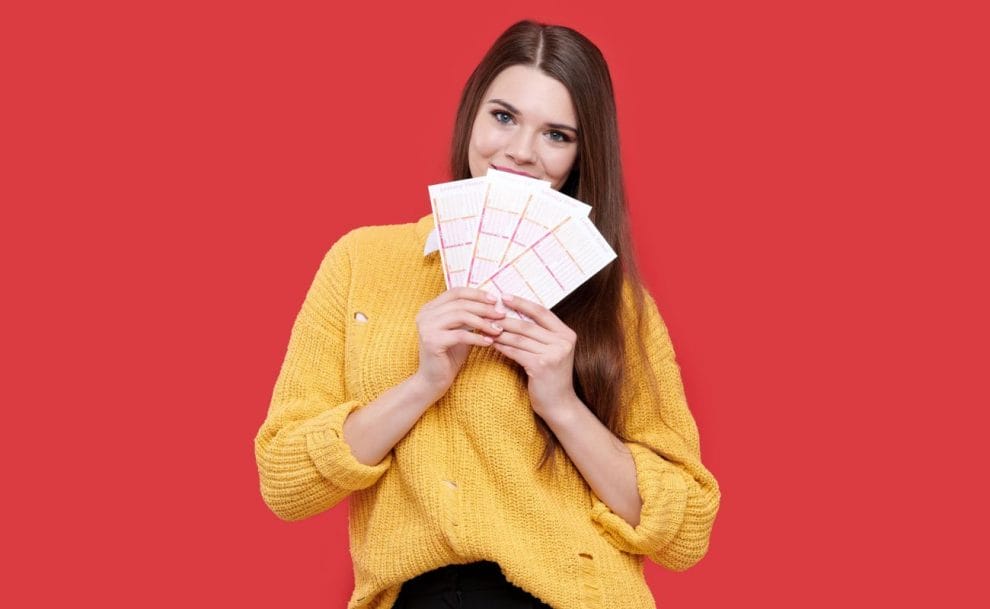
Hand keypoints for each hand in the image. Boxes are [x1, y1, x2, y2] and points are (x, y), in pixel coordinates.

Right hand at [414, 287, 505, 397]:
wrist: (434, 380)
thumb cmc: (450, 355)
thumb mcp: (460, 330)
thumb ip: (469, 316)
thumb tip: (494, 304)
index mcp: (430, 308)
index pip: (456, 292)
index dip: (477, 294)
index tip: (496, 300)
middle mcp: (425, 314)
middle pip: (460, 303)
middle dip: (484, 308)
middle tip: (501, 314)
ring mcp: (426, 327)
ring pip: (460, 316)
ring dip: (483, 322)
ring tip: (498, 329)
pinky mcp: (432, 341)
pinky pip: (460, 335)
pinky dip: (477, 337)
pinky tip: (489, 342)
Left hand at [491, 294, 578, 419]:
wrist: (559, 404)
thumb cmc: (551, 376)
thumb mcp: (551, 351)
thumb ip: (540, 334)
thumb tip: (513, 313)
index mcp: (566, 334)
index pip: (541, 312)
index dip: (522, 303)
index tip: (504, 296)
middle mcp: (563, 342)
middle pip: (528, 325)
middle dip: (505, 319)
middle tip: (487, 313)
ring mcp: (553, 354)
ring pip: (519, 338)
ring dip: (500, 333)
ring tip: (485, 328)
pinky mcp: (541, 366)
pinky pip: (516, 352)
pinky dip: (502, 347)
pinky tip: (492, 344)